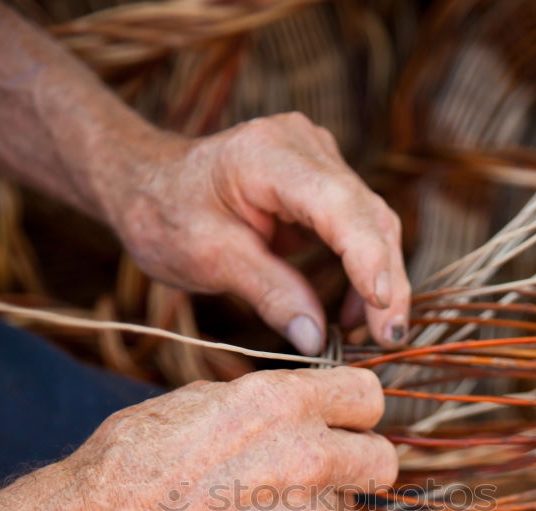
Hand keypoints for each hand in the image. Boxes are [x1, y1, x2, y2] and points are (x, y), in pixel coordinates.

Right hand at [65, 367, 396, 510]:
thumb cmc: (137, 457)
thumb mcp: (202, 399)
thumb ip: (269, 402)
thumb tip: (303, 406)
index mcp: (285, 405)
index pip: (370, 397)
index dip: (353, 406)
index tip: (340, 416)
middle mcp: (309, 461)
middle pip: (384, 460)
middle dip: (359, 458)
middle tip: (325, 463)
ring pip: (346, 507)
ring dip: (317, 503)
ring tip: (258, 503)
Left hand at [106, 113, 410, 353]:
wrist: (148, 185)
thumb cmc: (167, 215)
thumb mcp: (211, 260)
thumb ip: (269, 294)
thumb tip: (317, 339)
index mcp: (267, 156)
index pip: (338, 204)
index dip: (366, 256)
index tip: (379, 308)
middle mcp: (304, 145)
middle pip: (367, 215)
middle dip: (384, 280)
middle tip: (387, 338)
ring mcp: (319, 159)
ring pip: (373, 222)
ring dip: (379, 280)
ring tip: (370, 334)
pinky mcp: (323, 180)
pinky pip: (358, 227)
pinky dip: (361, 271)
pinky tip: (352, 312)